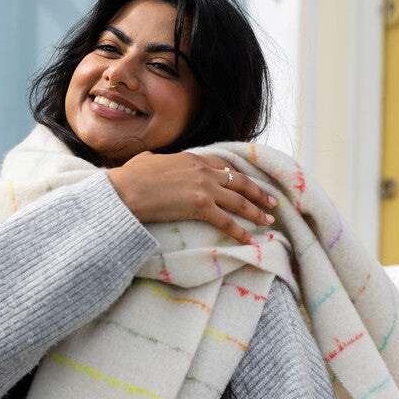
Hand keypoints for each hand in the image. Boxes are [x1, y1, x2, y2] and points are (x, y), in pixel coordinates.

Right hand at [107, 151, 277, 244]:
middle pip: (239, 182)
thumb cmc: (129, 177)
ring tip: (269, 220)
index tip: (248, 183)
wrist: (126, 189)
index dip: (238, 177)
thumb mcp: (147, 161)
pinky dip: (240, 231)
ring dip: (256, 211)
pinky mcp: (201, 206)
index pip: (224, 166)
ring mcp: (204, 187)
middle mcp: (204, 170)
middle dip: (258, 192)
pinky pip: (227, 221)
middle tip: (272, 201)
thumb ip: (156, 160)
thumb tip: (150, 160)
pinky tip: (250, 240)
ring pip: (239, 201)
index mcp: (192, 158)